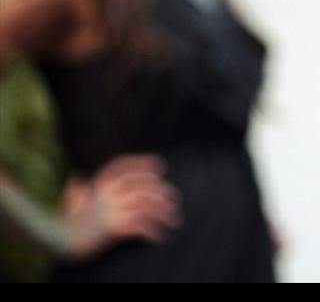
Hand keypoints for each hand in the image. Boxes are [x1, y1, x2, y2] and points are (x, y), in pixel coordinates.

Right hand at [60, 154, 182, 262]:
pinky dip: (152, 230)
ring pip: (146, 204)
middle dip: (163, 191)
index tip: (160, 167)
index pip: (125, 165)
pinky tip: (159, 236)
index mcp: (99, 183)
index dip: (144, 163)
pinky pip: (140, 225)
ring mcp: (110, 209)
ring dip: (164, 211)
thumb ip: (79, 189)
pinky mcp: (112, 227)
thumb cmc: (67, 222)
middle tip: (174, 200)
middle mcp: (107, 193)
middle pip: (143, 185)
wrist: (59, 242)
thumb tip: (76, 178)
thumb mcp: (73, 201)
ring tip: (174, 218)